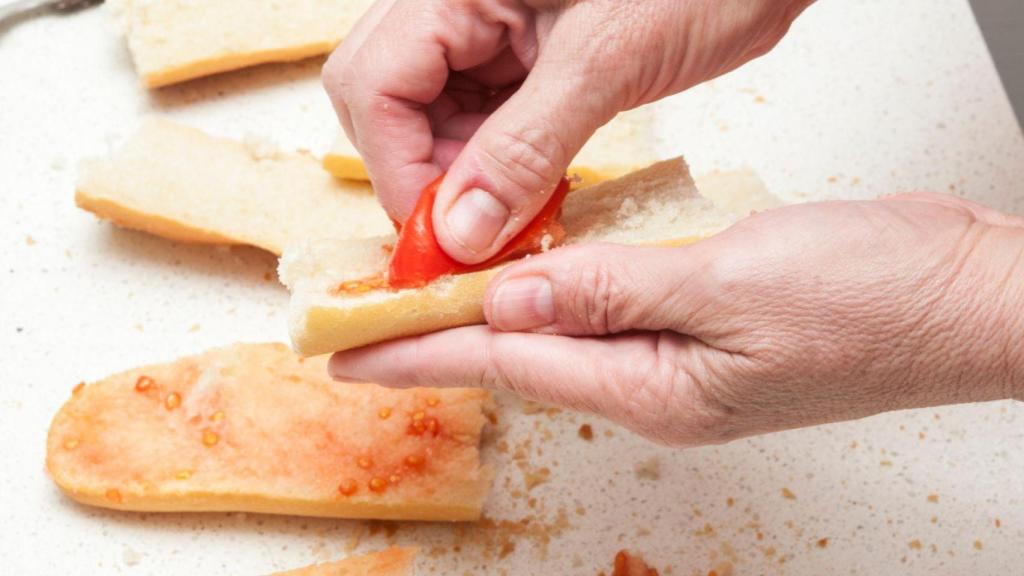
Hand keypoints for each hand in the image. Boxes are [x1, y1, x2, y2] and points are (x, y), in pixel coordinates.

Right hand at [323, 0, 812, 262]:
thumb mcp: (607, 59)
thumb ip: (525, 146)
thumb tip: (459, 233)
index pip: (375, 85)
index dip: (399, 170)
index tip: (441, 242)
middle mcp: (457, 5)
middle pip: (388, 104)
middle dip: (423, 176)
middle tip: (474, 236)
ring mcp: (488, 31)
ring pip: (433, 120)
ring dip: (465, 181)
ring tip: (515, 220)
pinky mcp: (524, 59)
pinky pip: (483, 122)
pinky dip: (501, 168)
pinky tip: (536, 193)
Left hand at [329, 194, 1023, 444]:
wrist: (967, 297)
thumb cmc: (875, 301)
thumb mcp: (732, 285)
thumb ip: (614, 292)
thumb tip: (511, 302)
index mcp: (657, 389)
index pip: (507, 361)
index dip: (418, 350)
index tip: (345, 347)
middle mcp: (658, 384)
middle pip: (521, 356)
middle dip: (437, 339)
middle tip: (364, 321)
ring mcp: (682, 360)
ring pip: (560, 334)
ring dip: (490, 315)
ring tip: (425, 300)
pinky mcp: (704, 325)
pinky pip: (607, 311)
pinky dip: (557, 292)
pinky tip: (531, 281)